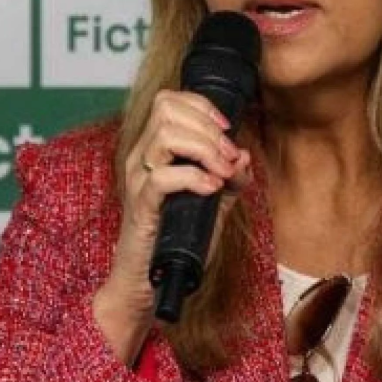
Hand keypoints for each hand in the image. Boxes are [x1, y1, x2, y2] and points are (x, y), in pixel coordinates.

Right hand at [94, 91, 252, 362]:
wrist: (147, 281)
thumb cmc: (177, 239)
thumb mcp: (213, 203)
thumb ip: (230, 178)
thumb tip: (244, 156)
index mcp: (153, 149)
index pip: (169, 100)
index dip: (202, 106)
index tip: (227, 129)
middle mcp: (141, 158)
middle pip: (167, 109)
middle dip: (209, 127)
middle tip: (229, 155)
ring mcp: (137, 180)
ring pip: (165, 135)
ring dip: (205, 148)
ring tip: (222, 171)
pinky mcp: (141, 206)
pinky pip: (163, 177)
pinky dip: (194, 177)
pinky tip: (211, 188)